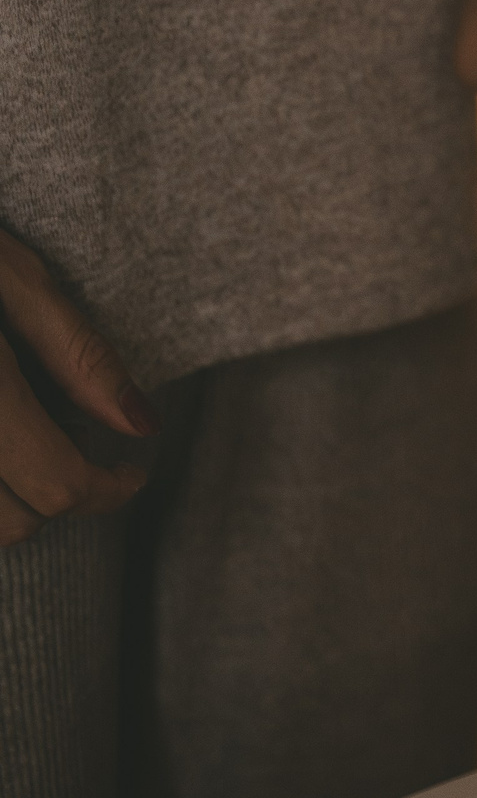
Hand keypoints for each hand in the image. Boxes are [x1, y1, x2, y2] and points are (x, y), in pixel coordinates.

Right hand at [0, 230, 151, 545]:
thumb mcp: (9, 272)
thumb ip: (76, 353)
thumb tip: (142, 426)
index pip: (55, 486)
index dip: (108, 489)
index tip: (132, 470)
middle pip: (7, 525)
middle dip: (56, 498)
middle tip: (77, 450)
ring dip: (1, 507)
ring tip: (20, 447)